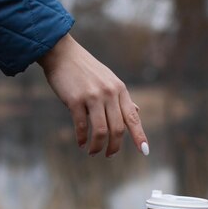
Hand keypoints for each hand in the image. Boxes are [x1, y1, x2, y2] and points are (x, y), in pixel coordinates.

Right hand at [37, 34, 148, 157]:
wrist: (62, 54)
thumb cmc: (86, 69)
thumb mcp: (109, 80)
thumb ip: (121, 98)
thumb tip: (136, 112)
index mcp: (120, 90)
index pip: (133, 117)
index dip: (140, 136)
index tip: (145, 151)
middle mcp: (109, 93)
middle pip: (117, 128)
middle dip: (114, 146)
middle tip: (109, 155)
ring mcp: (93, 96)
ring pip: (101, 130)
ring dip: (97, 146)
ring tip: (93, 152)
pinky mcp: (75, 99)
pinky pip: (81, 125)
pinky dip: (81, 138)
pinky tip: (81, 143)